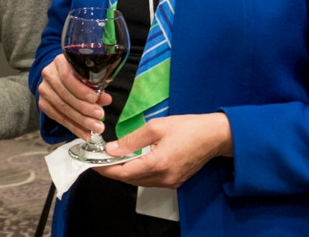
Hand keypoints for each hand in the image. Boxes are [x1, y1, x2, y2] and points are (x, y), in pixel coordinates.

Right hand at [37, 52, 111, 140]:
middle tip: (99, 117)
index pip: (67, 76)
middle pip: (65, 95)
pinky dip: (73, 127)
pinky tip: (84, 133)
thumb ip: (96, 86)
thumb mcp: (88, 75)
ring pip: (62, 108)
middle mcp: (49, 74)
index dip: (81, 89)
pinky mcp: (43, 103)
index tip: (95, 99)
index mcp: (60, 62)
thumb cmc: (78, 74)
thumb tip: (106, 99)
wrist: (60, 76)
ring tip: (95, 128)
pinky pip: (58, 117)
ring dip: (80, 121)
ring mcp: (44, 89)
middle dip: (84, 109)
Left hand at [96, 113, 233, 187]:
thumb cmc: (187, 128)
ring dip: (124, 173)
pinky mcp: (174, 181)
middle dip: (112, 171)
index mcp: (157, 164)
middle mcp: (163, 178)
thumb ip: (131, 140)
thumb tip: (111, 148)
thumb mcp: (156, 127)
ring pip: (139, 181)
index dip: (106, 169)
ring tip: (111, 160)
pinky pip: (149, 181)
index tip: (93, 163)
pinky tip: (131, 162)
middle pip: (130, 179)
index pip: (124, 172)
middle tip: (99, 160)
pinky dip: (137, 173)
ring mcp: (170, 181)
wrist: (215, 136)